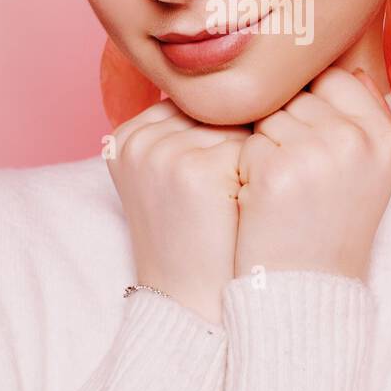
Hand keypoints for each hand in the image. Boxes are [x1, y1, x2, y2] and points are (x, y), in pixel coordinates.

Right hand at [106, 99, 247, 324]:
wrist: (195, 305)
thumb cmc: (197, 241)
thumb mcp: (179, 177)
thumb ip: (195, 131)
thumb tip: (257, 85)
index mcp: (127, 136)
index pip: (198, 105)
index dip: (226, 137)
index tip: (228, 177)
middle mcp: (138, 138)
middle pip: (218, 110)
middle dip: (241, 142)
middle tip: (239, 191)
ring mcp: (163, 152)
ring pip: (240, 125)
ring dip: (255, 158)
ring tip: (242, 204)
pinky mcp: (194, 170)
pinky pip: (253, 148)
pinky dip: (263, 175)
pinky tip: (249, 209)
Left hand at [234, 66, 390, 282]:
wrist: (305, 289)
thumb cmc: (330, 226)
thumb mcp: (369, 170)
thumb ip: (365, 115)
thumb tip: (352, 67)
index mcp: (383, 136)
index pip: (335, 78)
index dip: (311, 106)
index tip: (311, 143)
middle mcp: (356, 140)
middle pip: (297, 95)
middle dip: (285, 127)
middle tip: (295, 176)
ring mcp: (316, 152)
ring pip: (267, 115)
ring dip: (262, 146)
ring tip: (279, 189)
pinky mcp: (275, 169)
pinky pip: (244, 140)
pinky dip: (243, 167)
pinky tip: (259, 199)